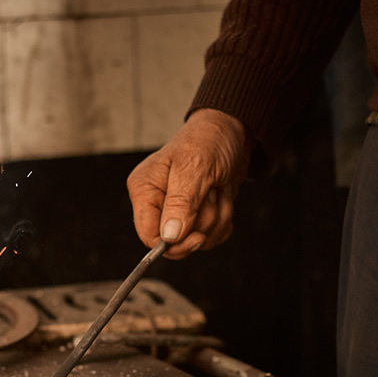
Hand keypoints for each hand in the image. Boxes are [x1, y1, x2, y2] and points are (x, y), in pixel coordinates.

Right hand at [127, 109, 249, 259]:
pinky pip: (210, 236)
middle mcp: (156, 202)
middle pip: (176, 241)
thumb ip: (180, 203)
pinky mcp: (195, 215)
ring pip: (196, 240)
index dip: (174, 243)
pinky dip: (223, 220)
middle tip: (210, 194)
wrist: (233, 133)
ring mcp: (176, 210)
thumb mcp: (195, 168)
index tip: (198, 236)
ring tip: (217, 190)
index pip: (148, 236)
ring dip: (216, 218)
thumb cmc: (209, 140)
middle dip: (202, 224)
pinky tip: (221, 197)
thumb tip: (168, 236)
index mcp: (144, 189)